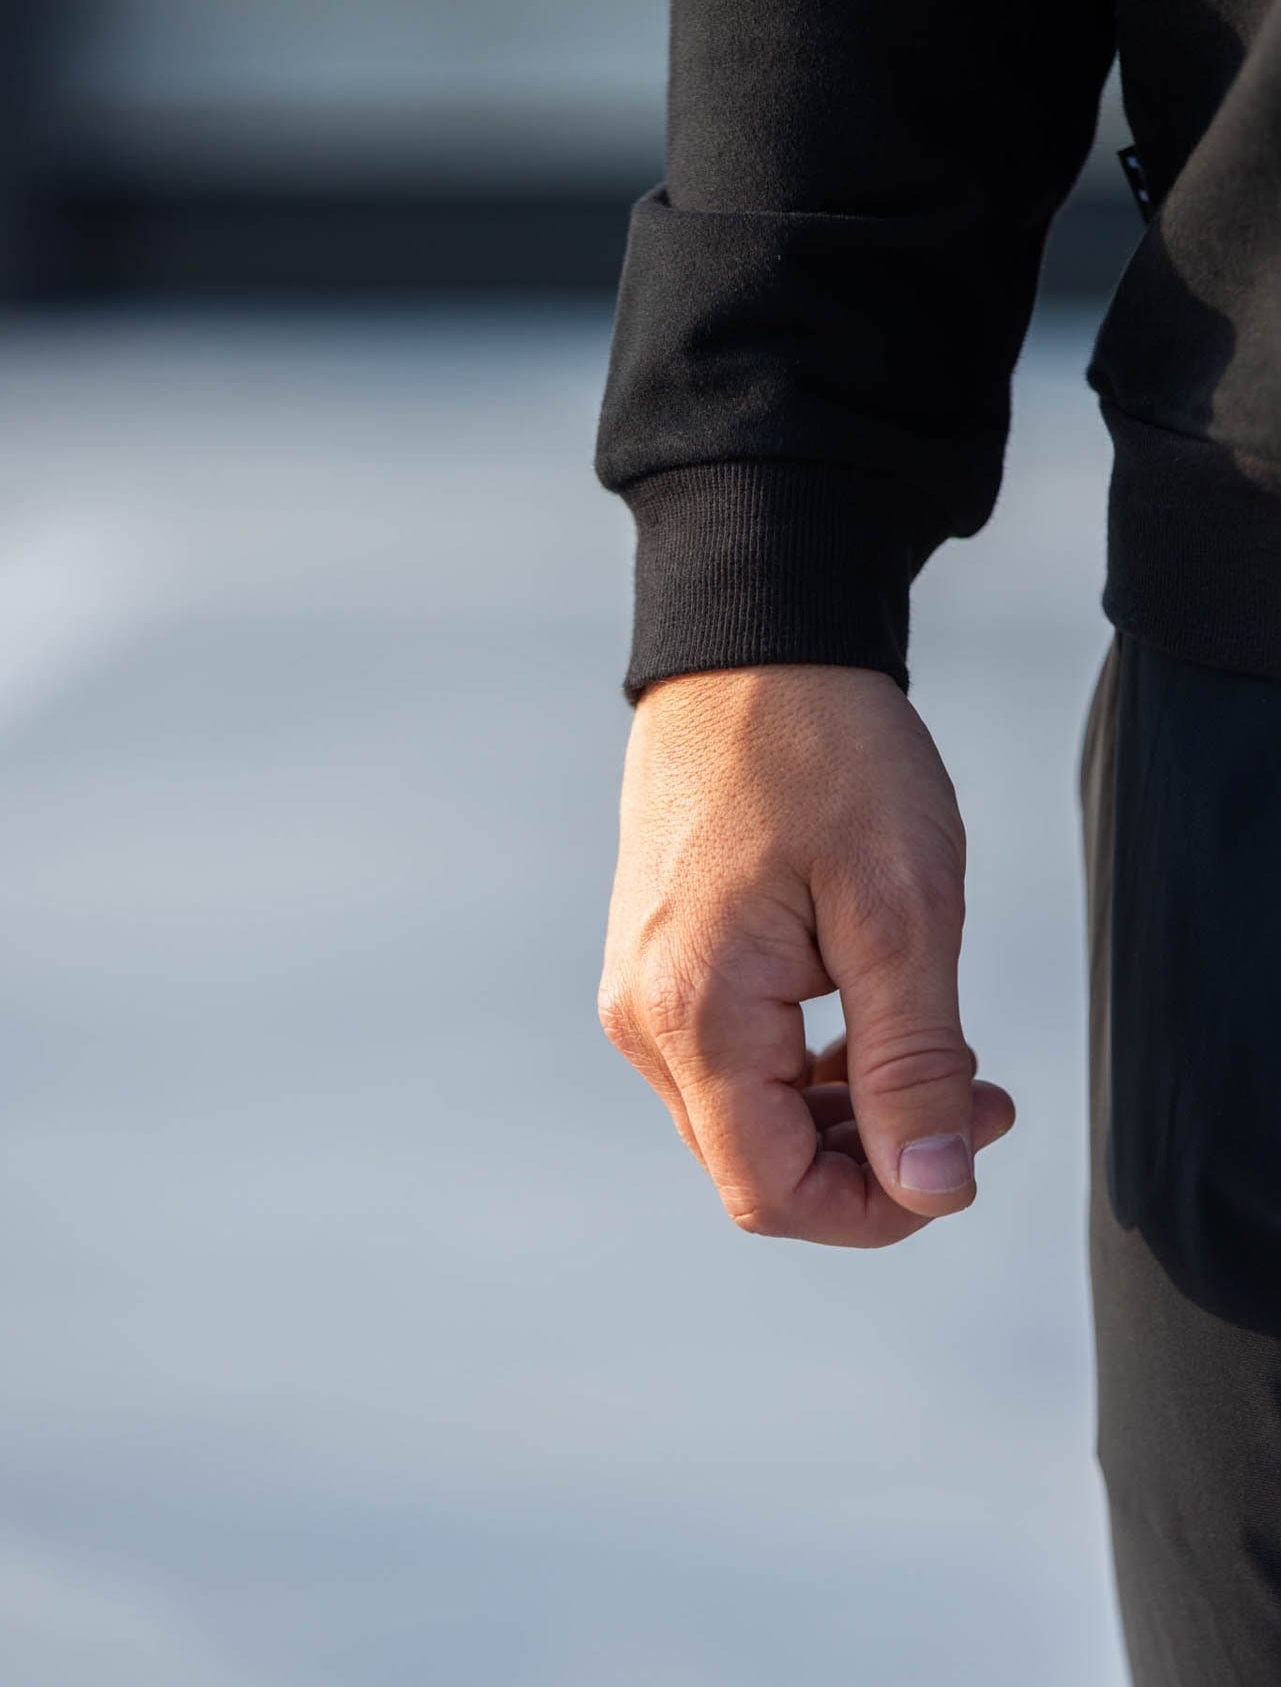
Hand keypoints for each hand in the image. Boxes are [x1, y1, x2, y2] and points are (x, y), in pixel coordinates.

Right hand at [597, 664, 1014, 1246]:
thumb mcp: (899, 909)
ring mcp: (644, 988)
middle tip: (982, 1090)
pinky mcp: (662, 960)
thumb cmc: (823, 755)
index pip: (771, 1192)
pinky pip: (736, 1059)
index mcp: (694, 1012)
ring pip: (750, 1118)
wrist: (753, 647)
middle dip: (877, 1156)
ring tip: (944, 1049)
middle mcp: (646, 1016)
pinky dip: (814, 1067)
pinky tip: (874, 1014)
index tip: (967, 1151)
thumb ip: (914, 1062)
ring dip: (851, 1112)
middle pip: (758, 1164)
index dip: (878, 1210)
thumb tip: (933, 1189)